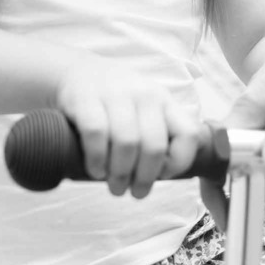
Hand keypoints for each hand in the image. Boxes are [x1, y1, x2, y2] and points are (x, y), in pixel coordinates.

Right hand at [54, 58, 199, 198]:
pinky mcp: (86, 98)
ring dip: (121, 174)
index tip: (163, 176)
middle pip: (155, 146)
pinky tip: (96, 170)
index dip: (180, 161)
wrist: (76, 71)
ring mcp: (115, 94)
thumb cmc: (115, 101)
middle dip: (145, 178)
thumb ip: (156, 134)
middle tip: (135, 193)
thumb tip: (159, 176)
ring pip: (127, 142)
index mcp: (164, 100)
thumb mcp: (144, 109)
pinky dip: (97, 159)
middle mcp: (144, 94)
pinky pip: (97, 134)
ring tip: (115, 188)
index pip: (188, 133)